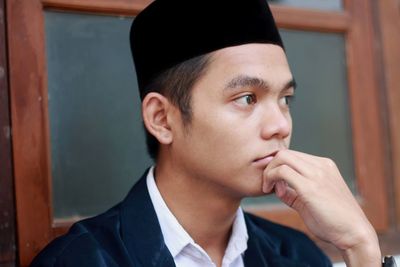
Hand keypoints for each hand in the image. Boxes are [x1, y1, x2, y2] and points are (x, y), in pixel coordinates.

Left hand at [262, 149, 380, 265]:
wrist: (354, 235)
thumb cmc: (333, 221)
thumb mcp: (310, 202)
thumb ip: (293, 193)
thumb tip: (277, 188)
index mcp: (324, 166)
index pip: (292, 156)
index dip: (277, 166)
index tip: (271, 181)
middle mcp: (321, 165)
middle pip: (285, 153)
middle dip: (270, 166)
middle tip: (266, 183)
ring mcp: (317, 174)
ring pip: (282, 158)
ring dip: (269, 172)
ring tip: (267, 188)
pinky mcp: (310, 187)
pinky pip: (283, 172)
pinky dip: (272, 179)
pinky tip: (274, 192)